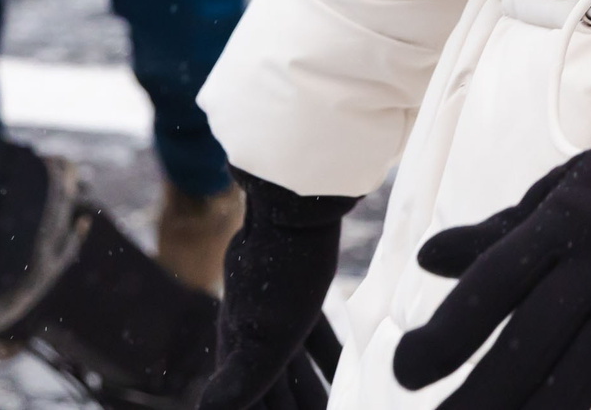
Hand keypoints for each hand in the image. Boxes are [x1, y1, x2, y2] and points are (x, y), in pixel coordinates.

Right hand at [201, 170, 354, 409]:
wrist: (292, 201)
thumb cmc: (281, 272)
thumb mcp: (265, 335)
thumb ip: (240, 381)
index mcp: (238, 355)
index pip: (250, 406)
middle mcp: (249, 338)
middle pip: (273, 395)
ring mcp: (273, 316)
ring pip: (293, 370)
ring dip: (311, 393)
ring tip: (338, 406)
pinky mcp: (297, 294)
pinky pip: (313, 337)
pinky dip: (328, 358)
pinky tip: (353, 365)